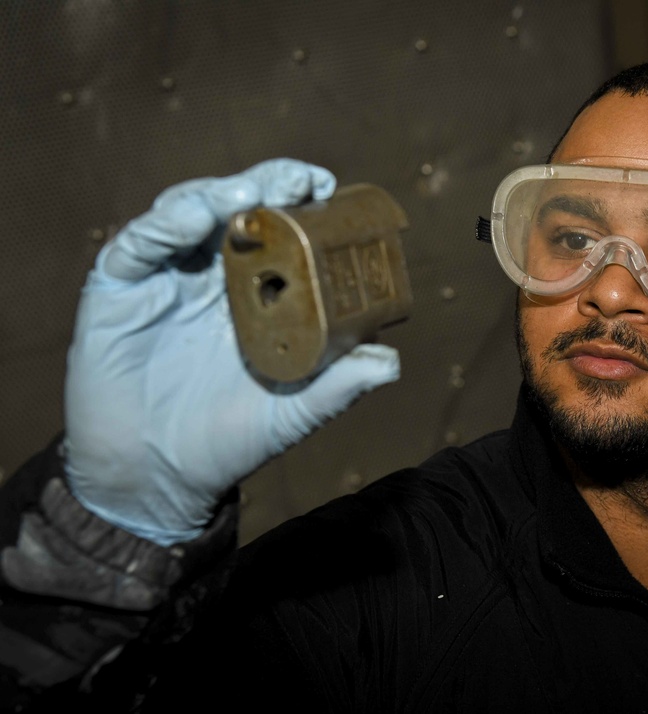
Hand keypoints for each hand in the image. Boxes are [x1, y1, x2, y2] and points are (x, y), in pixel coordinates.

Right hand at [63, 159, 400, 545]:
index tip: (326, 187)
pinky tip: (189, 219)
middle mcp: (213, 275)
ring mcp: (165, 278)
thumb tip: (391, 362)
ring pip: (187, 214)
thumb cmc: (230, 439)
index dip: (301, 203)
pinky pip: (136, 246)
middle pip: (237, 211)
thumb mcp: (294, 411)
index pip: (281, 232)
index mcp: (258, 293)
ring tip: (246, 196)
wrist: (156, 475)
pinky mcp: (118, 290)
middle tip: (297, 178)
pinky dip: (161, 226)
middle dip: (267, 184)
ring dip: (216, 196)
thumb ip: (340, 386)